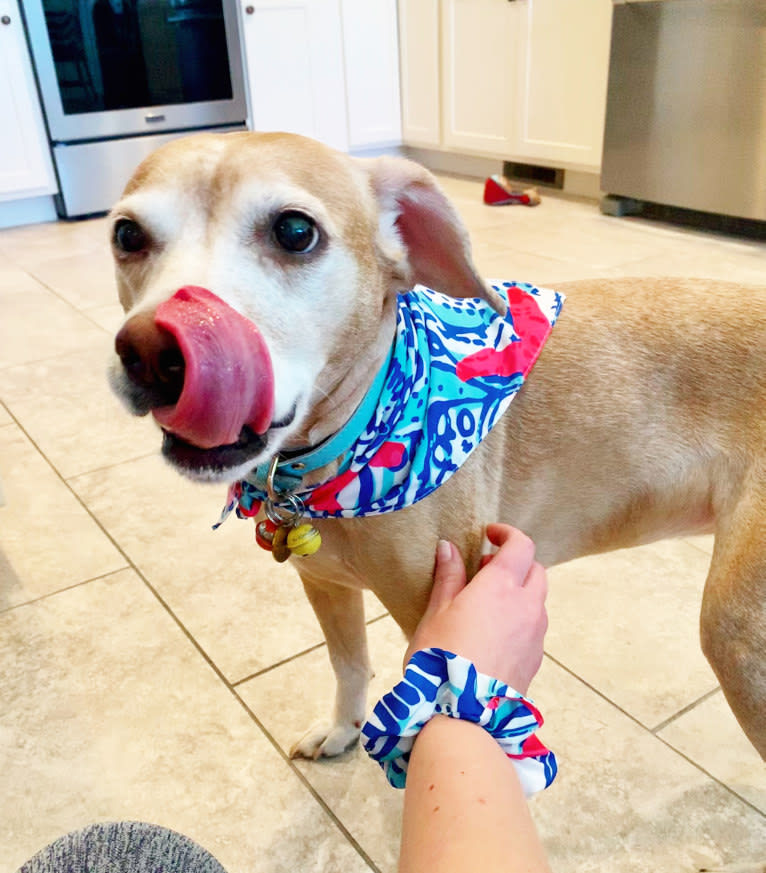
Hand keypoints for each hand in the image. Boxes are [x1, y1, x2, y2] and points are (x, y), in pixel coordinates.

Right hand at [404, 525, 547, 694]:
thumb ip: (448, 577)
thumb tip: (448, 548)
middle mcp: (527, 606)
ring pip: (538, 600)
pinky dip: (521, 618)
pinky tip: (494, 634)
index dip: (507, 534)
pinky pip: (535, 627)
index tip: (489, 534)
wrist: (464, 716)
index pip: (521, 546)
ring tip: (487, 605)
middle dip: (515, 563)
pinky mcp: (536, 659)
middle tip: (484, 571)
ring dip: (519, 592)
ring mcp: (536, 634)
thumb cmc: (441, 659)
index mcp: (501, 587)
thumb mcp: (436, 613)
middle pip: (536, 570)